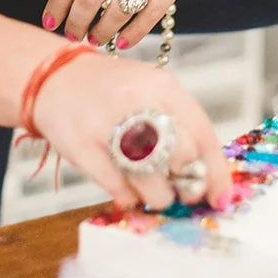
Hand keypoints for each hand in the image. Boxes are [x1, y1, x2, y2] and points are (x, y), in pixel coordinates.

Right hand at [31, 46, 233, 210]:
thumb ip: (181, 123)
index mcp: (162, 86)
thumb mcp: (153, 90)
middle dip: (190, 184)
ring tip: (156, 193)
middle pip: (182, 158)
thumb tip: (210, 173)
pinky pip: (118, 189)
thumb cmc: (113, 89)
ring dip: (161, 197)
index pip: (203, 133)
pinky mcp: (82, 149)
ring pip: (152, 182)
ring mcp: (107, 126)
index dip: (217, 172)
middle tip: (185, 190)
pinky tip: (129, 191)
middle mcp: (137, 102)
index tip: (221, 197)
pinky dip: (130, 198)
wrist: (56, 78)